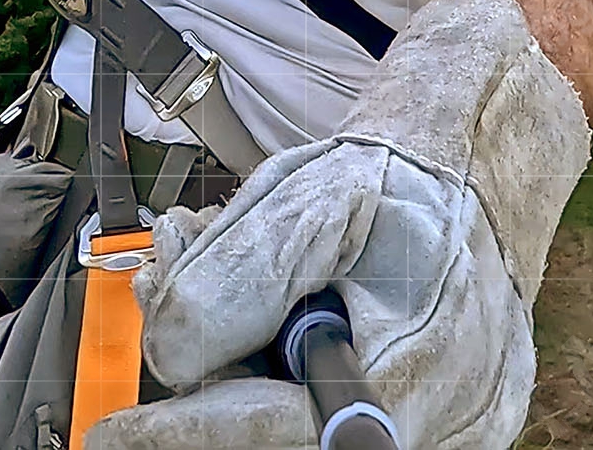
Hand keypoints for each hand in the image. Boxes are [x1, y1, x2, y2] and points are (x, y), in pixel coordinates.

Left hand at [88, 0, 591, 449]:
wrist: (480, 170)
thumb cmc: (402, 178)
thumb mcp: (314, 199)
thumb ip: (238, 277)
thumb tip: (171, 355)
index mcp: (414, 371)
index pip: (276, 431)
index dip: (186, 433)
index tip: (111, 434)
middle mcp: (440, 421)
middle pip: (278, 427)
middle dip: (207, 363)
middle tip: (165, 278)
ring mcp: (447, 426)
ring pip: (294, 415)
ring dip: (236, 351)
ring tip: (217, 256)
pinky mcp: (439, 419)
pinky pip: (331, 405)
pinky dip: (273, 356)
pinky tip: (265, 294)